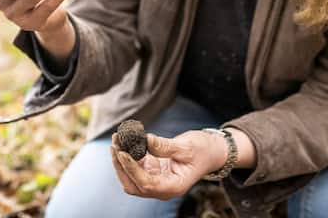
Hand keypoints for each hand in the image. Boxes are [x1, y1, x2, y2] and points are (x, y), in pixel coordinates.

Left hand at [110, 131, 228, 199]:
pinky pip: (134, 167)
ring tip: (117, 139)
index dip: (131, 169)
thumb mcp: (187, 147)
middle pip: (133, 184)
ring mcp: (156, 181)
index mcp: (174, 186)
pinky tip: (124, 140)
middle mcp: (162, 188)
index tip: (122, 153)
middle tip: (116, 142)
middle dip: (121, 164)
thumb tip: (144, 140)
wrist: (211, 152)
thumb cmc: (203, 150)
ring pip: (130, 177)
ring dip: (121, 160)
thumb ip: (165, 146)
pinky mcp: (152, 171)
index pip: (146, 184)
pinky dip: (127, 155)